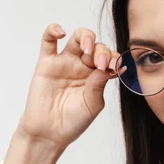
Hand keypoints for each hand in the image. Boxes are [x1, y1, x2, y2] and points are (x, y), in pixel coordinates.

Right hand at [16, 23, 123, 150]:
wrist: (50, 133)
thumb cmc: (73, 121)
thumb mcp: (93, 104)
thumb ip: (98, 85)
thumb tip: (106, 67)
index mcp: (97, 76)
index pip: (109, 59)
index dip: (114, 59)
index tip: (117, 67)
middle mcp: (82, 66)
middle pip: (96, 46)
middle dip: (101, 51)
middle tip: (101, 63)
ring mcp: (65, 63)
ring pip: (77, 39)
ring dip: (86, 37)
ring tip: (87, 49)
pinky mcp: (46, 63)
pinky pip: (48, 41)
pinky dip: (53, 30)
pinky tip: (60, 32)